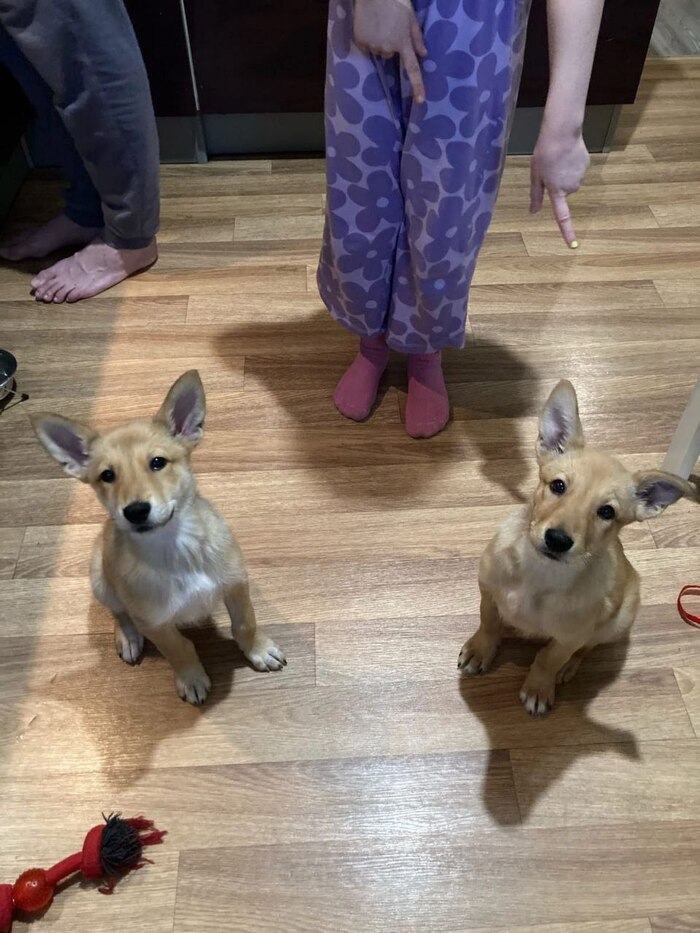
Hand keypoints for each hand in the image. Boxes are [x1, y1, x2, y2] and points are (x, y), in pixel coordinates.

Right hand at [353, 0, 426, 102]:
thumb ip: (417, 38)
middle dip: (390, 44)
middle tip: (388, 26)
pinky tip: (368, 25)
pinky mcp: (361, 42)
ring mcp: (373, 46)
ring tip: (378, 23)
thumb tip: (424, 55)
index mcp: (403, 42)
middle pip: (389, 55)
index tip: (420, 101)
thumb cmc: (396, 1)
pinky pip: (366, 46)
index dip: (417, 86)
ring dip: (378, 41)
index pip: (412, 69)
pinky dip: (367, 38)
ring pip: (377, 51)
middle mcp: (388, 48)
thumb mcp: (411, 18)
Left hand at [529, 125, 590, 247]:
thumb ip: (535, 195)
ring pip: (571, 181)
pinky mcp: (587, 166)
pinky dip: (572, 165)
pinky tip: (568, 154)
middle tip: (550, 169)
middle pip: (564, 192)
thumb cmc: (544, 154)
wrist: (562, 133)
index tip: (572, 245)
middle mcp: (571, 188)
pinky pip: (577, 170)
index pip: (562, 216)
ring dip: (565, 173)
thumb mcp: (535, 176)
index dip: (567, 231)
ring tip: (559, 159)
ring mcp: (581, 177)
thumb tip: (533, 212)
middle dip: (557, 184)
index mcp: (557, 192)